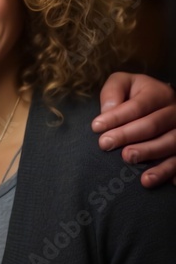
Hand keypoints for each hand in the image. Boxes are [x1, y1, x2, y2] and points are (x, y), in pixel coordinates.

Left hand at [93, 72, 175, 187]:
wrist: (161, 104)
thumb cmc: (134, 95)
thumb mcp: (123, 83)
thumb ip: (113, 91)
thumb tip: (107, 110)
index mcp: (159, 93)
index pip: (138, 106)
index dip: (116, 117)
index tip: (96, 127)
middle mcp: (175, 112)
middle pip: (152, 125)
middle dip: (127, 135)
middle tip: (105, 144)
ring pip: (169, 143)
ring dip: (148, 153)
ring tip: (127, 159)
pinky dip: (167, 171)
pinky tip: (151, 180)